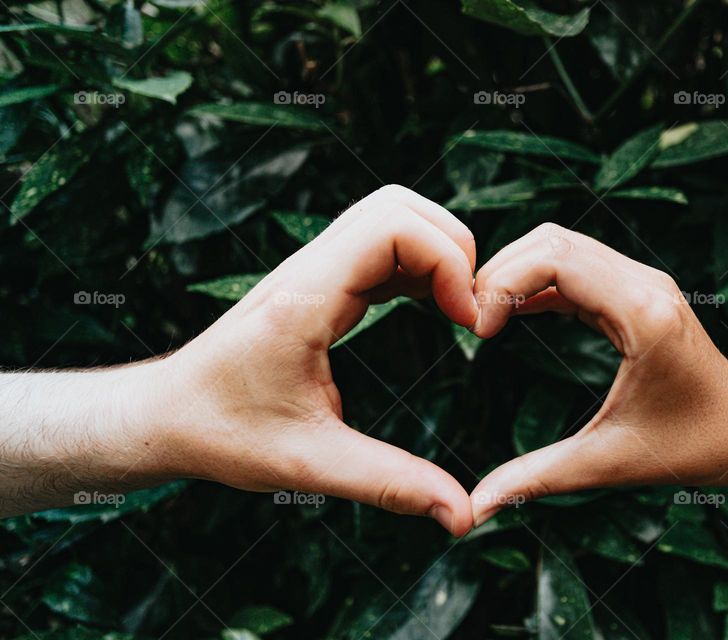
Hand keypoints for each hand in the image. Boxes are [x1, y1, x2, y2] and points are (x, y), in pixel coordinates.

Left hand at [155, 185, 478, 535]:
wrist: (167, 414)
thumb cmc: (223, 433)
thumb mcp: (310, 464)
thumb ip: (389, 484)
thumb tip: (462, 517)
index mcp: (305, 298)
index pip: (393, 227)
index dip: (448, 262)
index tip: (466, 323)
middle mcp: (309, 269)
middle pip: (399, 206)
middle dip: (453, 247)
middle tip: (469, 312)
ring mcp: (312, 269)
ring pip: (391, 215)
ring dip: (438, 250)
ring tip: (457, 310)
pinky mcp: (318, 280)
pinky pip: (380, 244)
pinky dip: (419, 263)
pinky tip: (434, 306)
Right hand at [469, 223, 727, 525]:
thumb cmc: (689, 447)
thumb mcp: (607, 463)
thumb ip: (537, 478)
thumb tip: (474, 507)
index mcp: (642, 313)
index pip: (555, 259)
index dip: (503, 284)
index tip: (480, 332)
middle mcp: (645, 283)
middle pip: (552, 241)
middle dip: (500, 273)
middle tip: (470, 322)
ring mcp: (643, 280)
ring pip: (561, 245)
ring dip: (515, 273)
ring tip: (484, 318)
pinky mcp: (637, 289)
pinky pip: (576, 265)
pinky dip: (536, 281)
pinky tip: (511, 314)